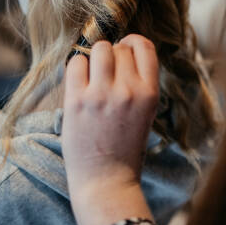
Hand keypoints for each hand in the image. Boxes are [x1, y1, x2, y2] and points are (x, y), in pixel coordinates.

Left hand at [62, 35, 160, 224]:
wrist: (107, 181)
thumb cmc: (125, 149)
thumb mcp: (145, 114)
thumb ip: (138, 84)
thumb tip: (121, 51)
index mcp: (150, 94)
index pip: (144, 47)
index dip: (132, 43)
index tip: (124, 49)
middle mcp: (128, 90)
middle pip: (119, 48)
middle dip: (112, 55)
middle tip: (105, 73)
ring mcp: (102, 95)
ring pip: (98, 49)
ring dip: (94, 57)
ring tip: (92, 75)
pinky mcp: (77, 101)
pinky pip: (75, 63)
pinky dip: (76, 67)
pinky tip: (79, 83)